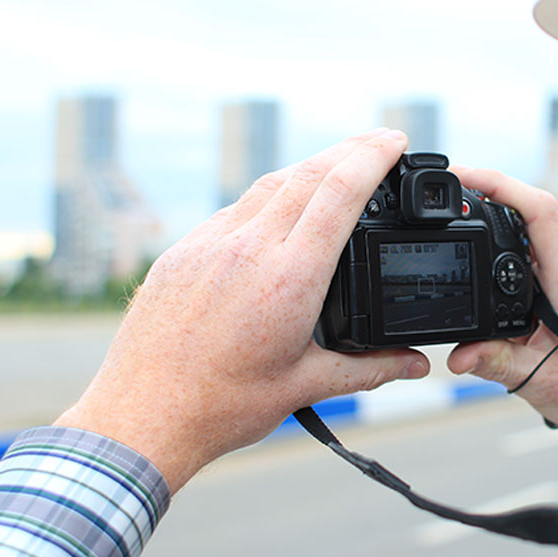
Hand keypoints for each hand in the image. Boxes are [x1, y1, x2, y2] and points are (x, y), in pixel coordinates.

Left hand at [54, 129, 429, 491]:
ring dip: (308, 168)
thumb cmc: (222, 405)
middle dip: (350, 149)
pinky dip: (267, 198)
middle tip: (379, 140)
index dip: (372, 159)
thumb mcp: (305, 387)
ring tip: (336, 165)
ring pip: (268, 185)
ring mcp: (209, 245)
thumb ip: (368, 368)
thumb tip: (415, 363)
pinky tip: (279, 210)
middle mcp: (247, 249)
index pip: (338, 195)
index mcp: (288, 279)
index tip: (396, 141)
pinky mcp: (182, 253)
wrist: (142, 415)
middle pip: (306, 174)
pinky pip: (232, 210)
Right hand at [447, 167, 557, 443]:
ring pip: (531, 227)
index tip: (464, 175)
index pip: (539, 211)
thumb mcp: (537, 380)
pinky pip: (534, 247)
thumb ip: (494, 362)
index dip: (501, 184)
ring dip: (495, 215)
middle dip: (487, 192)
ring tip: (455, 212)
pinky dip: (505, 240)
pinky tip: (480, 244)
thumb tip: (457, 354)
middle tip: (446, 189)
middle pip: (529, 209)